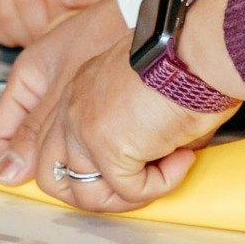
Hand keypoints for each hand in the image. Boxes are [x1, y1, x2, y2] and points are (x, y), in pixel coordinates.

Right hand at [0, 0, 148, 49]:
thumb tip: (113, 6)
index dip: (66, 16)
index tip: (74, 31)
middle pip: (29, 2)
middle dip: (45, 32)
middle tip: (59, 43)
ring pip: (6, 14)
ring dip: (25, 36)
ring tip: (43, 37)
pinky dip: (5, 33)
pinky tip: (23, 28)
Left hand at [0, 0, 229, 212]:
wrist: (196, 46)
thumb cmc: (183, 59)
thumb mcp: (142, 90)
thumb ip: (127, 126)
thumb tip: (146, 163)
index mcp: (75, 93)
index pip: (48, 148)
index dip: (79, 174)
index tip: (119, 176)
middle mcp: (70, 111)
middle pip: (51, 178)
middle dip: (95, 196)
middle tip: (137, 187)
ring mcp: (83, 130)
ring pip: (87, 195)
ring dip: (129, 197)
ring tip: (163, 172)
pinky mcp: (107, 147)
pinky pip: (130, 191)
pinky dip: (161, 184)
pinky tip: (180, 158)